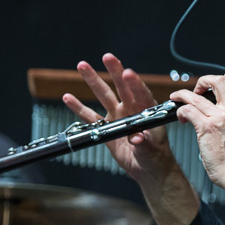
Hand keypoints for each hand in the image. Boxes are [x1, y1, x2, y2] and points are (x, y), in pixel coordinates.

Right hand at [62, 53, 177, 184]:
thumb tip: (137, 138)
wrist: (148, 168)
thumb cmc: (156, 156)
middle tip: (107, 56)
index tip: (127, 73)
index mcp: (147, 111)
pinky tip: (68, 97)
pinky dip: (79, 107)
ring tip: (82, 65)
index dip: (134, 83)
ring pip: (104, 96)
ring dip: (93, 81)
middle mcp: (131, 109)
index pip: (141, 93)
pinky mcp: (106, 128)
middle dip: (114, 71)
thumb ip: (144, 143)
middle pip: (121, 87)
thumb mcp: (152, 150)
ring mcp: (118, 116)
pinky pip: (91, 116)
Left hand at [171, 72, 224, 203]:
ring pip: (196, 95)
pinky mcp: (206, 127)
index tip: (220, 82)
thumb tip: (222, 107)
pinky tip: (182, 118)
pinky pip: (188, 110)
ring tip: (177, 99)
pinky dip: (181, 111)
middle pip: (218, 81)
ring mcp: (219, 117)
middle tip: (197, 90)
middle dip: (203, 81)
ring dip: (183, 95)